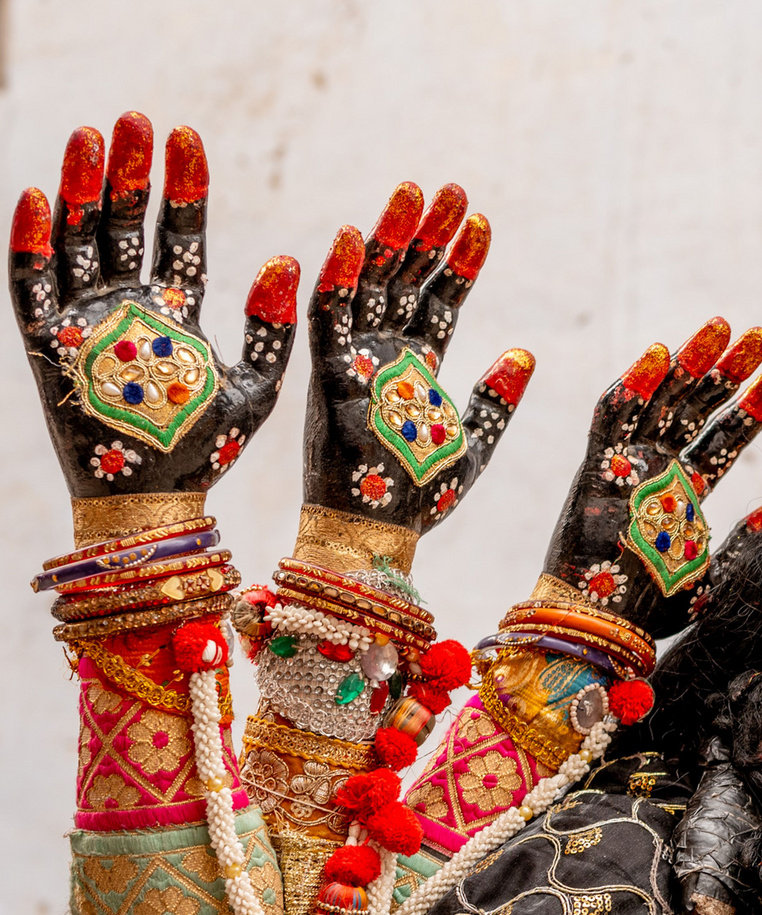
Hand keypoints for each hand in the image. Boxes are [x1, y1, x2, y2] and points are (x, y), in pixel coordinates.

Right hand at [9, 114, 296, 499]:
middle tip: (136, 118)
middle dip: (130, 170)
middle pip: (123, 224)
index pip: (177, 233)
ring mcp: (84, 323)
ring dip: (81, 188)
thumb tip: (284, 259)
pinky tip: (38, 198)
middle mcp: (126, 307)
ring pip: (76, 241)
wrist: (160, 503)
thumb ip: (270, 325)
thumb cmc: (208, 447)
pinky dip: (32, 245)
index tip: (187, 135)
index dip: (181, 185)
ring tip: (90, 137)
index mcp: (174, 309)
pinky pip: (31, 288)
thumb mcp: (257, 382)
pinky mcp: (46, 348)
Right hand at [302, 183, 531, 538]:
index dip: (461, 260)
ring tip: (413, 191)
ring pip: (367, 284)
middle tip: (451, 188)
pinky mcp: (326, 381)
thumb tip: (525, 353)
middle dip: (427, 233)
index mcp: (416, 367)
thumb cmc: (418, 499)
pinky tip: (347, 236)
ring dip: (386, 237)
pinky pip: (325, 322)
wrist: (375, 541)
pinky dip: (333, 280)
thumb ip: (495, 399)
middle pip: (406, 279)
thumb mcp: (472, 444)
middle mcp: (382, 356)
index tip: (484, 221)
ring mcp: (353, 363)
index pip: (442, 299)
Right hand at [542, 318, 761, 637]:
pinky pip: (611, 419)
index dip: (753, 405)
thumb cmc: (652, 607)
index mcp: (687, 490)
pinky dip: (632, 386)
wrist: (599, 631)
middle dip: (727, 370)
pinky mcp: (595, 471)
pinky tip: (660, 353)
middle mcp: (658, 470)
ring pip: (660, 399)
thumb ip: (747, 537)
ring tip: (723, 327)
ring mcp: (627, 466)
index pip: (726, 437)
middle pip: (697, 407)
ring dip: (688, 362)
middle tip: (759, 334)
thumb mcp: (715, 572)